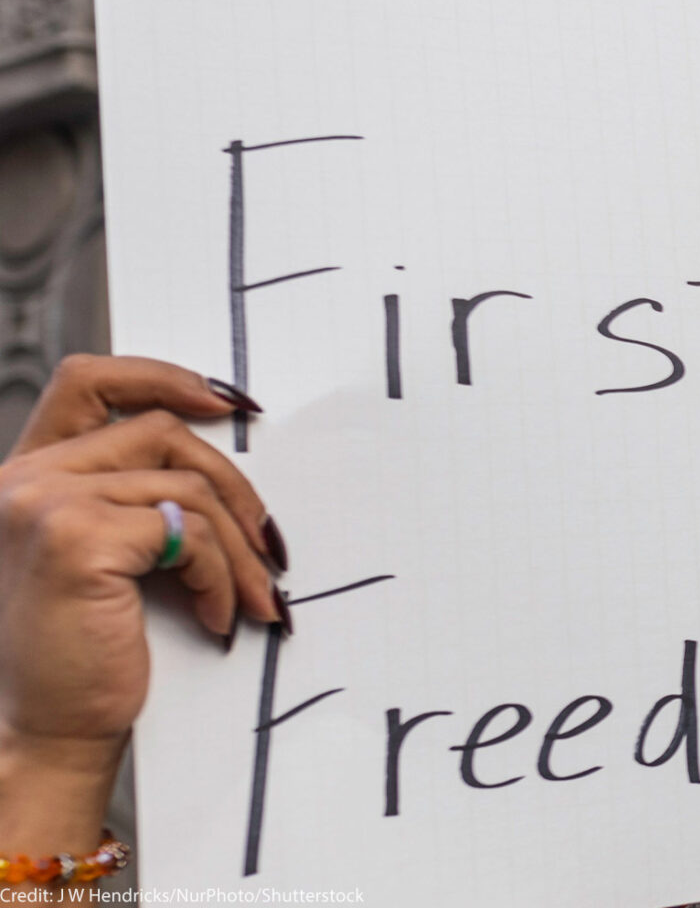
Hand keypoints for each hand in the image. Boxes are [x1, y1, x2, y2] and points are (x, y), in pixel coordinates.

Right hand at [0, 356, 280, 852]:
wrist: (52, 729)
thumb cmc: (88, 649)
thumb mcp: (108, 555)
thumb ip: (135, 495)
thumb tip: (227, 452)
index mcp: (28, 474)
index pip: (88, 380)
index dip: (164, 375)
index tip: (230, 404)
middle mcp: (24, 479)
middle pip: (163, 432)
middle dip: (235, 487)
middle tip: (269, 546)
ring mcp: (44, 503)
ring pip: (189, 488)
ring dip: (239, 548)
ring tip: (252, 598)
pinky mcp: (76, 539)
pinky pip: (190, 533)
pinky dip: (221, 576)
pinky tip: (218, 617)